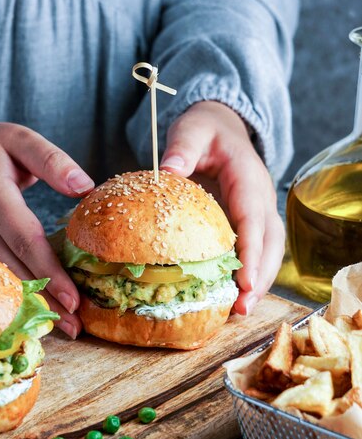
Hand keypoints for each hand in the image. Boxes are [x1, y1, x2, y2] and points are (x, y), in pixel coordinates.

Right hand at [0, 118, 94, 336]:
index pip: (25, 241)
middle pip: (13, 269)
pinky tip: (40, 307)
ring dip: (33, 305)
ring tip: (64, 326)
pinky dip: (19, 294)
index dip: (50, 273)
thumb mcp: (21, 139)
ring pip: (3, 278)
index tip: (74, 299)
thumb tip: (86, 188)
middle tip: (75, 326)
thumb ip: (52, 161)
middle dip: (45, 301)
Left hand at [160, 101, 284, 314]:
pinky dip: (249, 274)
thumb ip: (183, 147)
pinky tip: (233, 296)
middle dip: (261, 277)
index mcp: (248, 178)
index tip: (244, 281)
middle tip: (242, 308)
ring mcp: (259, 212)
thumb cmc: (207, 130)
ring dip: (258, 282)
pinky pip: (257, 251)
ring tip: (240, 311)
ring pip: (269, 251)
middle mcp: (261, 198)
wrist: (223, 127)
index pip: (254, 219)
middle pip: (271, 243)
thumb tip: (167, 170)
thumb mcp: (194, 129)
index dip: (252, 252)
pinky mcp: (251, 223)